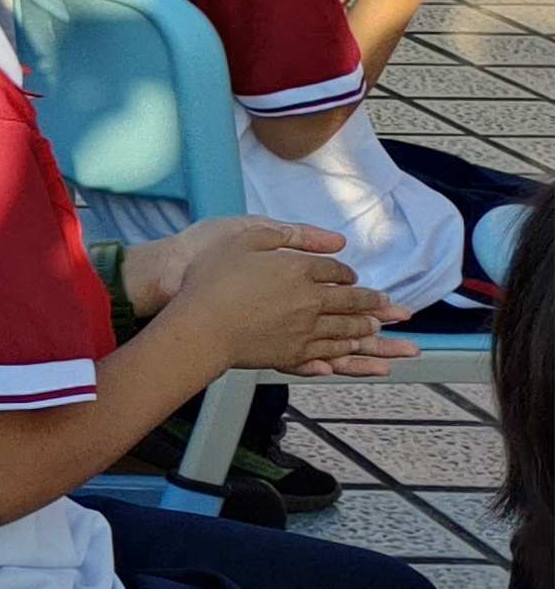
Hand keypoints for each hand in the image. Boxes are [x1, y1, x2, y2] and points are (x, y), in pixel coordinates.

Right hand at [150, 216, 409, 378]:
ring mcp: (304, 330)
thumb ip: (291, 235)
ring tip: (379, 329)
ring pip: (346, 330)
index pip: (336, 271)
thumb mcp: (247, 238)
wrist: (197, 325)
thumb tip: (337, 241)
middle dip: (373, 304)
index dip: (348, 274)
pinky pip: (330, 352)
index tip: (353, 277)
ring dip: (366, 329)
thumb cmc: (212, 278)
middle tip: (391, 308)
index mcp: (300, 270)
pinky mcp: (292, 353)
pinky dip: (348, 352)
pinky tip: (353, 351)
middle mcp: (310, 302)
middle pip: (351, 303)